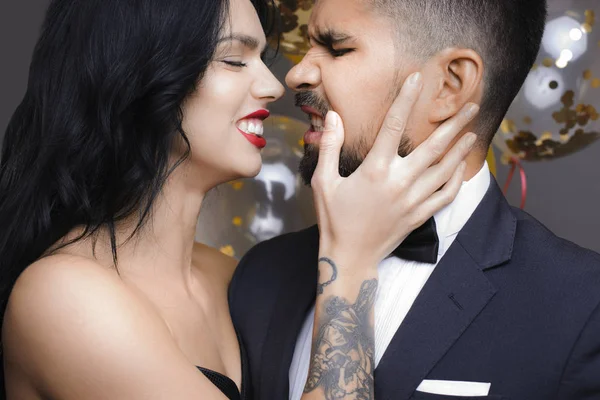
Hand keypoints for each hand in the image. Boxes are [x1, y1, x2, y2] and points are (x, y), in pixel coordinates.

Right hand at [311, 72, 478, 268]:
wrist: (350, 257)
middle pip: (434, 147)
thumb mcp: (323, 182)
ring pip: (445, 169)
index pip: (393, 126)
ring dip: (461, 149)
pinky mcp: (419, 215)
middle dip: (455, 123)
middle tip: (472, 105)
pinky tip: (460, 167)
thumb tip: (334, 116)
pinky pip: (446, 195)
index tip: (417, 79)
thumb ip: (329, 147)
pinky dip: (456, 179)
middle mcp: (399, 182)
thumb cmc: (335, 219)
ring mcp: (413, 200)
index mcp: (375, 170)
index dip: (405, 99)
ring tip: (473, 131)